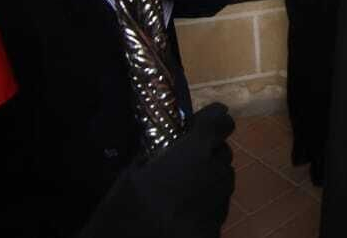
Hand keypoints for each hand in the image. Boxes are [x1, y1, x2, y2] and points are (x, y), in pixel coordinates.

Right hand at [97, 101, 234, 236]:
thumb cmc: (123, 213)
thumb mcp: (130, 175)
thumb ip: (154, 153)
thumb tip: (165, 143)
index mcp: (193, 154)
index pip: (220, 122)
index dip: (213, 119)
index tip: (200, 124)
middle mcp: (215, 174)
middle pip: (222, 153)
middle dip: (207, 153)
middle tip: (182, 163)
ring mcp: (220, 202)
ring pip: (223, 179)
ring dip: (208, 179)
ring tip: (180, 191)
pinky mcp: (218, 228)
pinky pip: (218, 206)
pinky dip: (205, 205)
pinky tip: (182, 214)